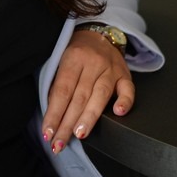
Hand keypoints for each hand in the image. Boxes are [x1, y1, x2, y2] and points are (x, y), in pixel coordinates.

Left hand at [41, 29, 134, 153]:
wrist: (99, 33)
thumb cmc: (77, 51)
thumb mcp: (62, 59)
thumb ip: (59, 83)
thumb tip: (51, 113)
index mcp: (73, 57)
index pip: (62, 90)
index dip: (54, 113)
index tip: (48, 132)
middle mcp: (93, 63)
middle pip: (79, 96)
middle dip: (68, 123)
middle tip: (59, 143)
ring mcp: (111, 69)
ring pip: (100, 95)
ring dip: (89, 118)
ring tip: (79, 135)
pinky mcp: (125, 75)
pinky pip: (128, 90)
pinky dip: (124, 102)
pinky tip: (118, 113)